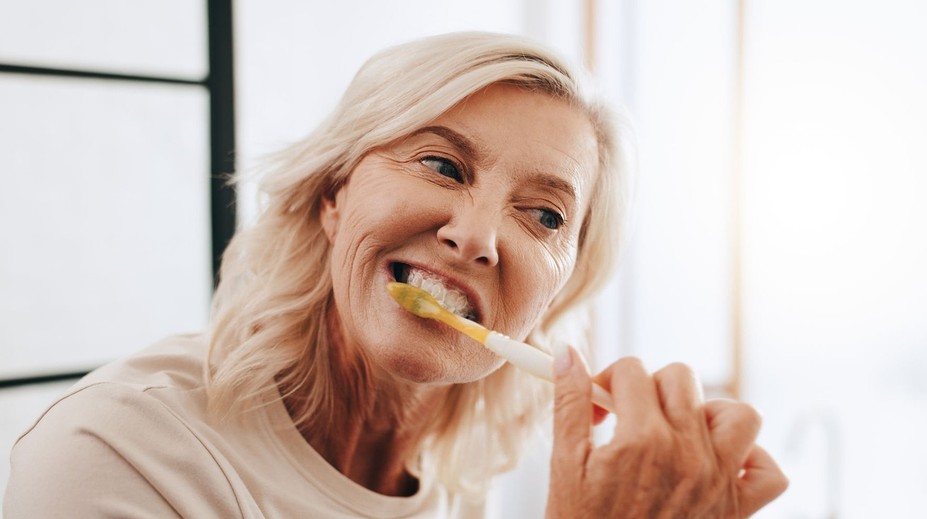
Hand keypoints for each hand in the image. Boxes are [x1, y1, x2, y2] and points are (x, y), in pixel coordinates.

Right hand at [547, 346, 787, 517]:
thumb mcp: (565, 465)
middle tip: (630, 418)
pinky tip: (718, 462)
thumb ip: (569, 403)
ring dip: (708, 413)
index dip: (609, 381)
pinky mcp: (737, 509)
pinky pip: (769, 471)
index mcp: (641, 439)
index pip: (632, 371)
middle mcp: (687, 453)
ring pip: (738, 414)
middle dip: (651, 389)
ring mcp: (718, 480)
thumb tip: (567, 353)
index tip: (598, 407)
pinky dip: (751, 459)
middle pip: (681, 378)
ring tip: (677, 431)